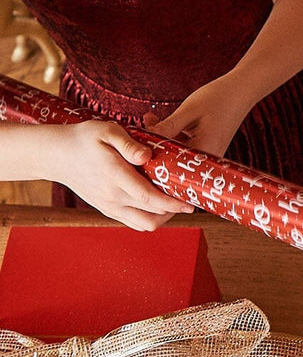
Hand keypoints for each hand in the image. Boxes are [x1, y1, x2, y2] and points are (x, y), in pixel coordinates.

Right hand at [51, 120, 193, 230]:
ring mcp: (109, 206)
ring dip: (162, 217)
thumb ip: (129, 144)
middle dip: (173, 210)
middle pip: (150, 215)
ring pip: (143, 224)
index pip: (148, 198)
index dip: (171, 203)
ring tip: (175, 202)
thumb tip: (147, 156)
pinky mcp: (107, 209)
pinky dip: (149, 217)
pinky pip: (133, 222)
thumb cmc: (85, 139)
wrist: (59, 155)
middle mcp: (112, 197)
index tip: (189, 202)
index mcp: (115, 177)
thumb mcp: (108, 131)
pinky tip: (158, 203)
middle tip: (188, 198)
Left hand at [146, 76, 251, 159]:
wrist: (242, 91)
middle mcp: (206, 158)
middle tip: (139, 130)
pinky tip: (159, 122)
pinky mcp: (205, 148)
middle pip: (171, 161)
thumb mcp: (189, 110)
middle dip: (153, 146)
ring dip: (160, 139)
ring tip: (148, 121)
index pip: (170, 164)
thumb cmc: (219, 98)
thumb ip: (168, 126)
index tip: (135, 145)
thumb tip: (144, 140)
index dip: (151, 157)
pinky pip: (183, 147)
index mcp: (203, 151)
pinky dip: (170, 136)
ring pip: (175, 153)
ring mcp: (206, 155)